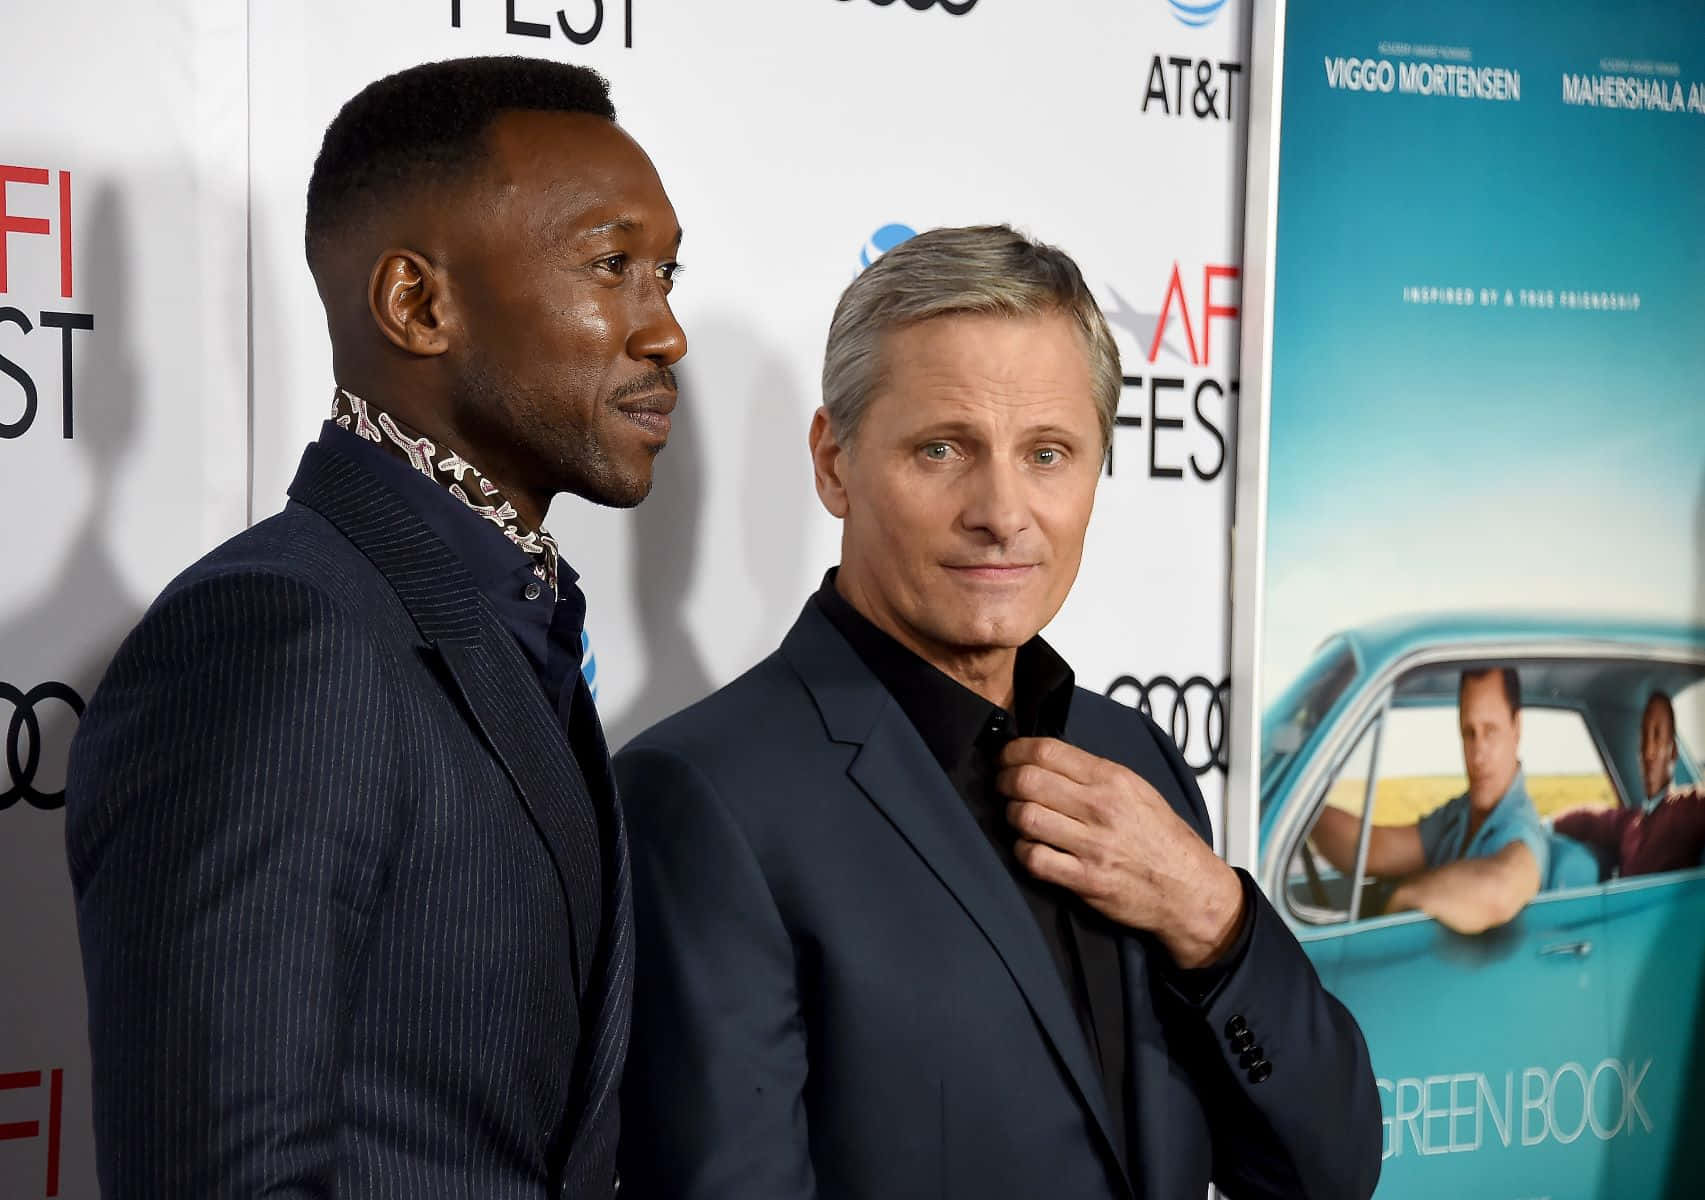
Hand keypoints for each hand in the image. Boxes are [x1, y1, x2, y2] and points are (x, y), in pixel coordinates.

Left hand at [997, 737, 1244, 968]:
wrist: (1190, 889)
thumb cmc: (1163, 839)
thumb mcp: (1137, 790)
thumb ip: (1094, 774)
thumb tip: (1047, 760)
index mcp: (1113, 779)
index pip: (1047, 751)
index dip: (1014, 751)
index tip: (1006, 757)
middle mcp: (1101, 808)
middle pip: (1028, 781)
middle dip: (1004, 781)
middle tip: (1003, 786)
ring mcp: (1092, 845)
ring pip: (1025, 818)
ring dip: (1012, 816)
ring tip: (1018, 818)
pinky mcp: (1086, 880)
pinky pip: (1034, 859)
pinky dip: (1023, 851)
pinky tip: (1030, 848)